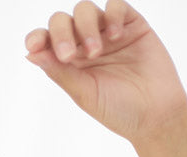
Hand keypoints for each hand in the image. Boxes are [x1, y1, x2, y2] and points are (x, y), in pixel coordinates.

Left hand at [24, 1, 186, 144]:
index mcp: (70, 62)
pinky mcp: (132, 25)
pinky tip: (115, 36)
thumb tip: (31, 54)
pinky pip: (116, 6)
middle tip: (68, 55)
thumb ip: (60, 73)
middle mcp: (86, 44)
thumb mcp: (84, 94)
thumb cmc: (118, 110)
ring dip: (85, 26)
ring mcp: (108, 33)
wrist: (155, 115)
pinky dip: (112, 15)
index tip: (34, 45)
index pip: (47, 41)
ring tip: (96, 51)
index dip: (37, 38)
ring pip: (85, 10)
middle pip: (63, 21)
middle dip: (61, 33)